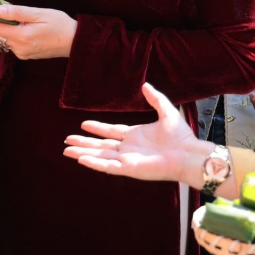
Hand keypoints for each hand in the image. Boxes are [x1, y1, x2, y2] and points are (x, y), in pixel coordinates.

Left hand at [0, 0, 76, 61]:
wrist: (75, 43)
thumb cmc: (60, 24)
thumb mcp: (39, 14)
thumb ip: (17, 12)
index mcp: (21, 36)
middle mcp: (18, 48)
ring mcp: (22, 54)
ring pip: (4, 38)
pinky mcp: (26, 55)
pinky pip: (12, 42)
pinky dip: (9, 33)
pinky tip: (15, 25)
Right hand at [63, 82, 208, 185]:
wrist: (188, 153)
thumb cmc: (181, 136)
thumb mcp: (166, 112)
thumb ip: (155, 98)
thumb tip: (145, 85)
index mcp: (135, 136)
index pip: (111, 132)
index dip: (97, 128)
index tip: (84, 124)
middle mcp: (129, 149)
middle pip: (100, 145)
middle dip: (83, 143)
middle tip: (67, 140)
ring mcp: (127, 160)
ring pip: (99, 156)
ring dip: (83, 153)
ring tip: (66, 151)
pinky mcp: (129, 169)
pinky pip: (107, 166)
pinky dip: (93, 163)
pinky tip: (81, 159)